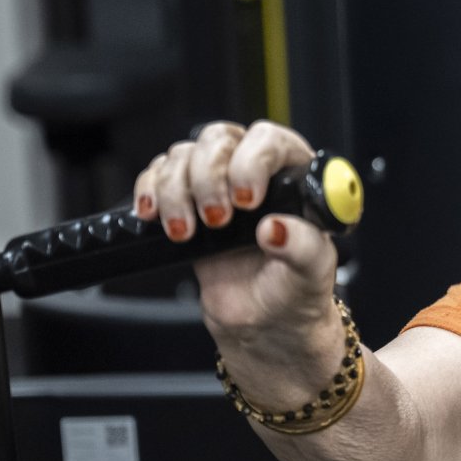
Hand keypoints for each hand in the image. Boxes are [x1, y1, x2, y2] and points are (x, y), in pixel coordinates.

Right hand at [133, 120, 336, 349]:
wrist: (263, 321)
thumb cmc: (295, 289)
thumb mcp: (311, 272)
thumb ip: (302, 247)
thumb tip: (276, 228)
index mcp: (295, 178)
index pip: (270, 141)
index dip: (252, 162)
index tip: (246, 201)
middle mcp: (255, 172)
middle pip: (219, 139)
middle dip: (208, 177)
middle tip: (216, 219)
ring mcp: (218, 184)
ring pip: (183, 155)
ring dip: (176, 191)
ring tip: (186, 231)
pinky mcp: (186, 200)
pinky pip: (157, 174)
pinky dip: (149, 191)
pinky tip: (156, 216)